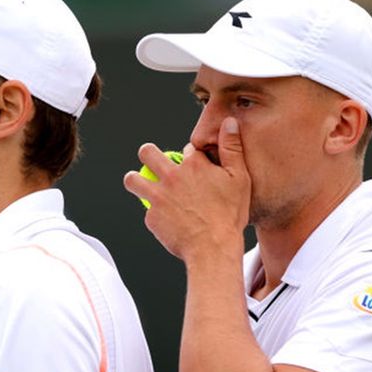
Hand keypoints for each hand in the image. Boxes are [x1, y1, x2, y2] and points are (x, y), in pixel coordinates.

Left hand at [123, 117, 249, 261]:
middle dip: (148, 153)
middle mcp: (172, 176)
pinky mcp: (151, 217)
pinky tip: (168, 222)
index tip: (196, 167)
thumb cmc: (230, 215)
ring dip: (135, 180)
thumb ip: (232, 147)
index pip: (186, 149)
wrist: (213, 249)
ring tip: (140, 184)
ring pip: (133, 179)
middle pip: (147, 152)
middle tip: (153, 161)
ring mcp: (158, 197)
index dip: (192, 157)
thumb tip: (228, 122)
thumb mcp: (239, 178)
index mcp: (194, 164)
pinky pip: (147, 212)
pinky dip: (156, 216)